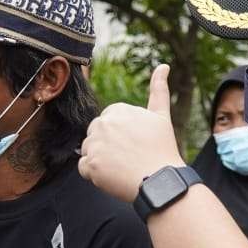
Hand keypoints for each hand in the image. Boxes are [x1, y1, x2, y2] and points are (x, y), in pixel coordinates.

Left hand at [78, 64, 183, 201]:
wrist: (161, 182)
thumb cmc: (162, 149)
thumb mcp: (161, 116)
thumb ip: (158, 89)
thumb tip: (163, 65)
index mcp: (118, 110)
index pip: (107, 122)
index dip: (119, 136)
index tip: (132, 146)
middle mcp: (104, 123)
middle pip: (95, 135)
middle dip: (107, 146)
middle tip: (128, 158)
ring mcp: (95, 144)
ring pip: (88, 151)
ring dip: (100, 160)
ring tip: (121, 167)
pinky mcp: (90, 164)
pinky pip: (83, 168)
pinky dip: (94, 175)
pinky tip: (113, 176)